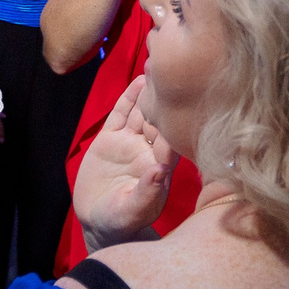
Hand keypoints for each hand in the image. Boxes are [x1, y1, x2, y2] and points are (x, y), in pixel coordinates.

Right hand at [72, 76, 176, 248]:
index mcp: (159, 167)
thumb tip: (160, 172)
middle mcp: (147, 151)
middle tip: (179, 69)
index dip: (179, 119)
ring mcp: (129, 143)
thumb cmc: (122, 222)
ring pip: (142, 112)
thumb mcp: (131, 212)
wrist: (99, 221)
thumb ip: (147, 193)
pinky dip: (128, 98)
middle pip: (160, 118)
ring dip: (150, 92)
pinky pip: (120, 115)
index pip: (172, 138)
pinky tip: (137, 80)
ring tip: (160, 66)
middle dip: (168, 97)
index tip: (189, 97)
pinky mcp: (109, 140)